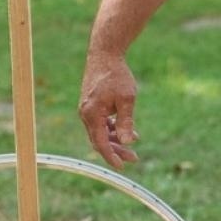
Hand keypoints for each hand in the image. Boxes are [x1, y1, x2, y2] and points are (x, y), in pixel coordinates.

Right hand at [79, 51, 139, 168]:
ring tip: (134, 143)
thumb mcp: (127, 98)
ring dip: (115, 139)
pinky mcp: (91, 105)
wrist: (105, 54)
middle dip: (116, 150)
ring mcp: (87, 109)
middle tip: (134, 158)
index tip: (122, 166)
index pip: (100, 143)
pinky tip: (126, 129)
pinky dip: (112, 128)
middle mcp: (86, 114)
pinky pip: (100, 123)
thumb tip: (128, 141)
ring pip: (100, 132)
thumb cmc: (116, 75)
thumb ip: (126, 121)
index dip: (111, 156)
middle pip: (99, 140)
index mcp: (92, 114)